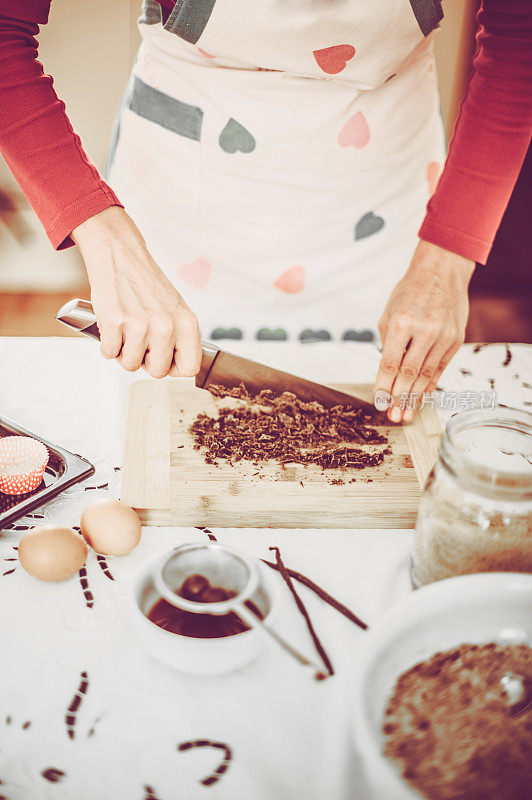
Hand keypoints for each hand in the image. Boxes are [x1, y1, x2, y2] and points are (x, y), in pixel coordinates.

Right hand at [72, 207, 201, 377]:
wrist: (121, 255)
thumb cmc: (146, 283)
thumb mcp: (176, 308)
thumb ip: (181, 337)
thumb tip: (177, 367)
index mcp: (187, 323)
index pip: (190, 367)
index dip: (174, 368)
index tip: (164, 359)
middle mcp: (166, 326)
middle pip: (157, 372)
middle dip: (145, 361)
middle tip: (139, 341)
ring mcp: (140, 326)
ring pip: (130, 365)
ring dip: (124, 352)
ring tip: (126, 330)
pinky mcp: (114, 323)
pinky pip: (109, 353)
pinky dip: (107, 343)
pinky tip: (113, 326)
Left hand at [374, 240, 474, 422]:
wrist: (441, 272)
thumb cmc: (410, 293)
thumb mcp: (390, 314)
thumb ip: (388, 344)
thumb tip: (386, 376)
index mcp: (402, 322)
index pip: (390, 362)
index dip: (383, 385)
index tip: (378, 402)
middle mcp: (424, 330)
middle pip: (409, 373)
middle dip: (399, 398)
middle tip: (393, 416)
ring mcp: (443, 335)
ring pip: (426, 374)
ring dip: (414, 397)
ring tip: (406, 414)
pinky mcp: (456, 339)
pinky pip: (440, 367)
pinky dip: (430, 385)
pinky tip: (421, 398)